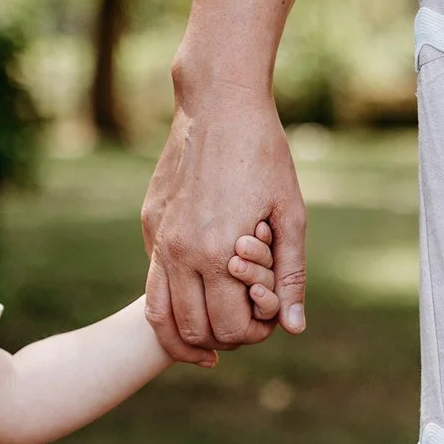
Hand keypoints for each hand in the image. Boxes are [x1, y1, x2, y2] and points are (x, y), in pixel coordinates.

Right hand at [142, 86, 306, 366]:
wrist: (218, 106)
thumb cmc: (264, 155)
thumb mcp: (291, 215)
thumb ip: (290, 275)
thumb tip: (293, 327)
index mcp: (217, 254)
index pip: (227, 329)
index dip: (251, 334)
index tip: (267, 320)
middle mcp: (179, 253)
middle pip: (191, 330)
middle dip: (221, 337)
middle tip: (244, 323)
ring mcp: (158, 239)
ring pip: (159, 314)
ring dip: (187, 330)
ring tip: (213, 328)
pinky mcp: (149, 224)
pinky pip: (154, 279)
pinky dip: (173, 297)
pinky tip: (198, 289)